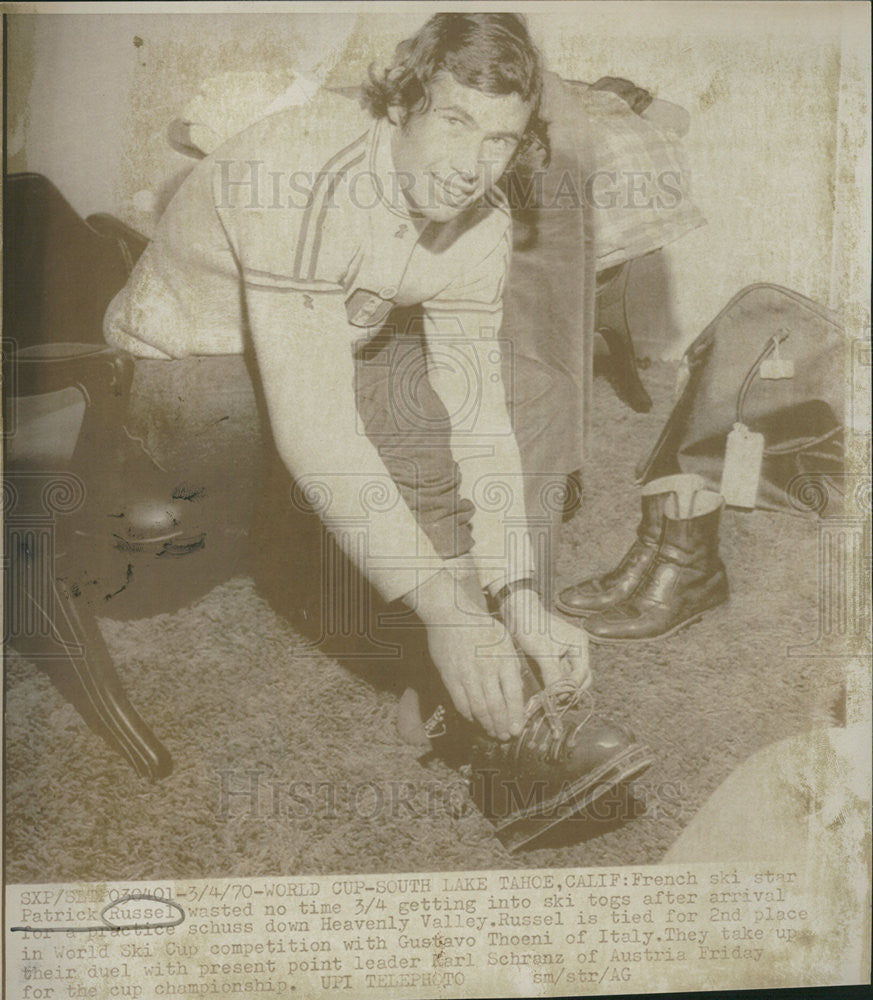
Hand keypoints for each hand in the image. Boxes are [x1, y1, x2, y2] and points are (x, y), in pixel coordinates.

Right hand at [409, 569, 524, 739]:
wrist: (450, 614)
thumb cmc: (481, 625)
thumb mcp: (505, 639)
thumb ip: (512, 664)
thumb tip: (517, 690)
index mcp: (504, 658)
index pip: (513, 695)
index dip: (516, 716)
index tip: (518, 729)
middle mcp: (486, 669)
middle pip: (496, 707)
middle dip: (502, 726)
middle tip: (505, 736)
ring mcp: (467, 674)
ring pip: (478, 708)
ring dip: (487, 724)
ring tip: (492, 732)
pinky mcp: (450, 676)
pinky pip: (460, 702)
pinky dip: (468, 715)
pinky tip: (474, 719)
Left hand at [501, 587, 591, 690]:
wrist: (517, 611)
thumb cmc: (530, 626)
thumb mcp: (542, 651)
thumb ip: (553, 673)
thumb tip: (560, 695)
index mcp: (579, 644)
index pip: (582, 674)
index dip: (571, 688)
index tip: (558, 699)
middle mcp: (577, 649)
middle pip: (581, 678)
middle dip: (570, 691)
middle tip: (556, 702)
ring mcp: (567, 654)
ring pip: (570, 678)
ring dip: (561, 689)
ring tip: (550, 699)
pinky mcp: (556, 658)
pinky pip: (559, 675)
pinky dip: (554, 683)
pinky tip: (545, 691)